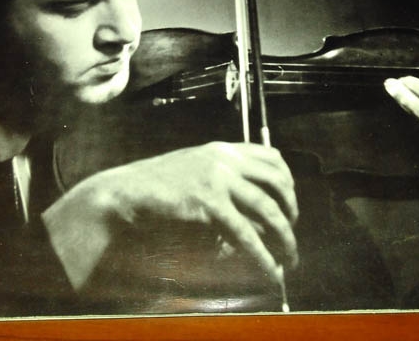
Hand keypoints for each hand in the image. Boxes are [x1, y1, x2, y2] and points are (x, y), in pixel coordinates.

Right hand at [42, 141, 297, 290]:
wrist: (127, 192)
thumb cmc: (157, 186)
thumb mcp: (194, 170)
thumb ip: (222, 177)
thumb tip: (252, 206)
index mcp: (222, 149)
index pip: (271, 156)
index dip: (288, 181)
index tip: (290, 202)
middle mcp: (224, 159)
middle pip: (277, 182)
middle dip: (291, 210)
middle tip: (291, 232)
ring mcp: (218, 179)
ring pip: (268, 209)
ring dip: (285, 237)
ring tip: (289, 257)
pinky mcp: (209, 203)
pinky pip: (246, 234)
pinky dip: (262, 256)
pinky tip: (269, 270)